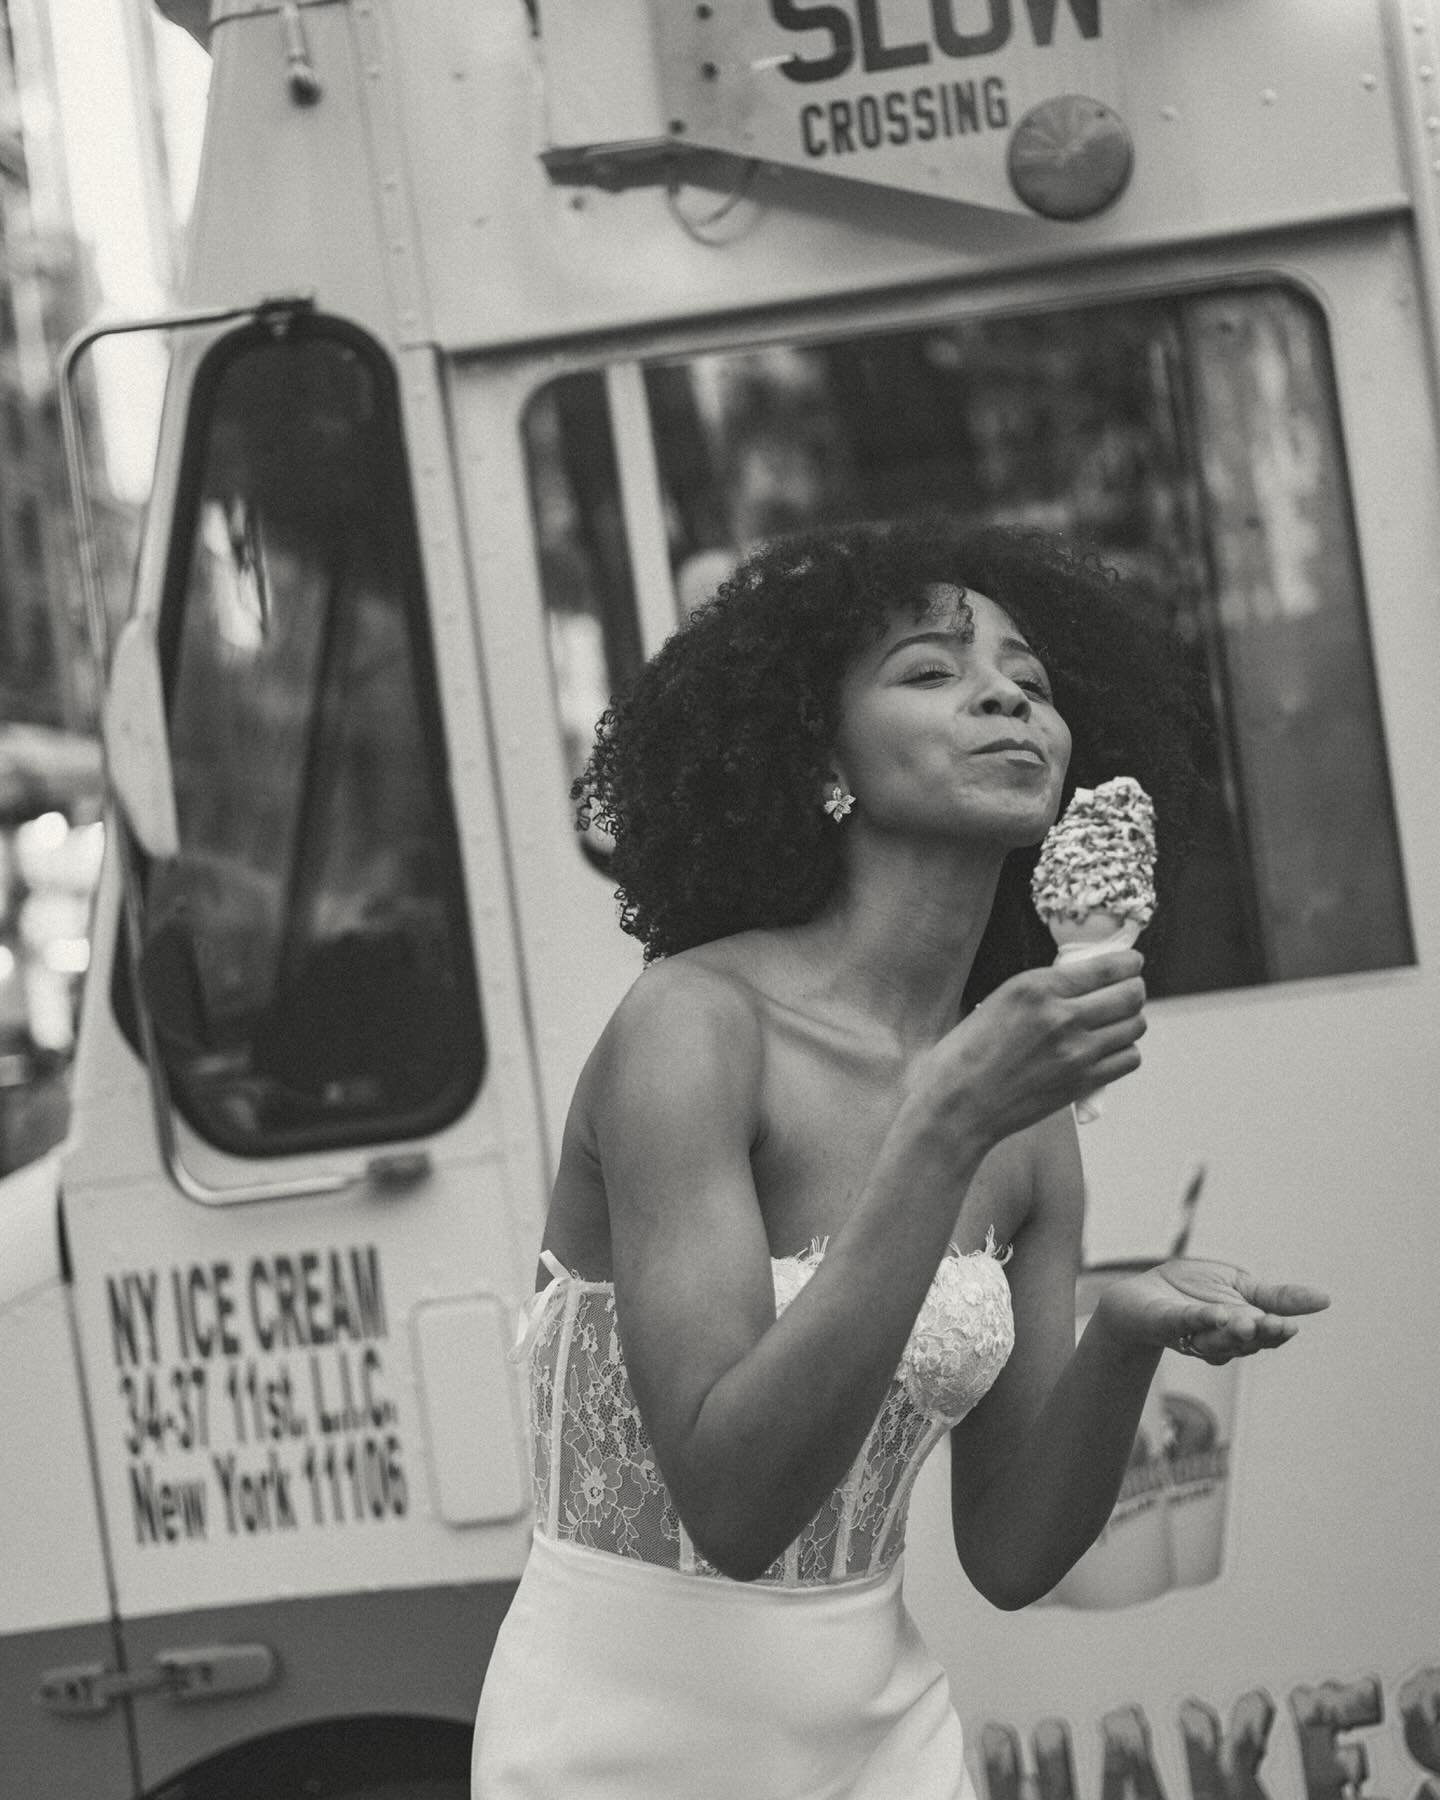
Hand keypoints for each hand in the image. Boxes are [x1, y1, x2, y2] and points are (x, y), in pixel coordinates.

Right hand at [911, 949, 1146, 1150]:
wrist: (960, 1104)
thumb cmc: (969, 1051)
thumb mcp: (1000, 1000)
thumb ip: (1044, 988)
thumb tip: (1086, 979)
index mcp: (1036, 988)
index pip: (1107, 967)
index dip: (1128, 963)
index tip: (1132, 963)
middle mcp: (1062, 1016)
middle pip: (1131, 996)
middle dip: (1134, 989)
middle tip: (1128, 990)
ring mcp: (1076, 1052)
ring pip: (1135, 1026)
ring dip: (1130, 1020)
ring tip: (1116, 1020)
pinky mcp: (1083, 1082)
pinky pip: (1129, 1058)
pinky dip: (1125, 1050)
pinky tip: (1109, 1048)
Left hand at [1095, 1258, 1330, 1362]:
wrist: (1141, 1295)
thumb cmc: (1192, 1292)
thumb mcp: (1241, 1287)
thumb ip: (1278, 1296)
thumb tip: (1326, 1299)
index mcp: (1241, 1329)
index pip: (1265, 1335)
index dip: (1276, 1333)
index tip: (1291, 1326)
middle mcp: (1219, 1338)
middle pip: (1244, 1342)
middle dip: (1259, 1335)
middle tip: (1275, 1325)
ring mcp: (1191, 1334)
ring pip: (1216, 1340)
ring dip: (1232, 1331)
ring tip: (1248, 1320)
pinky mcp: (1166, 1322)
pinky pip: (1186, 1323)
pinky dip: (1201, 1319)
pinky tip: (1216, 1313)